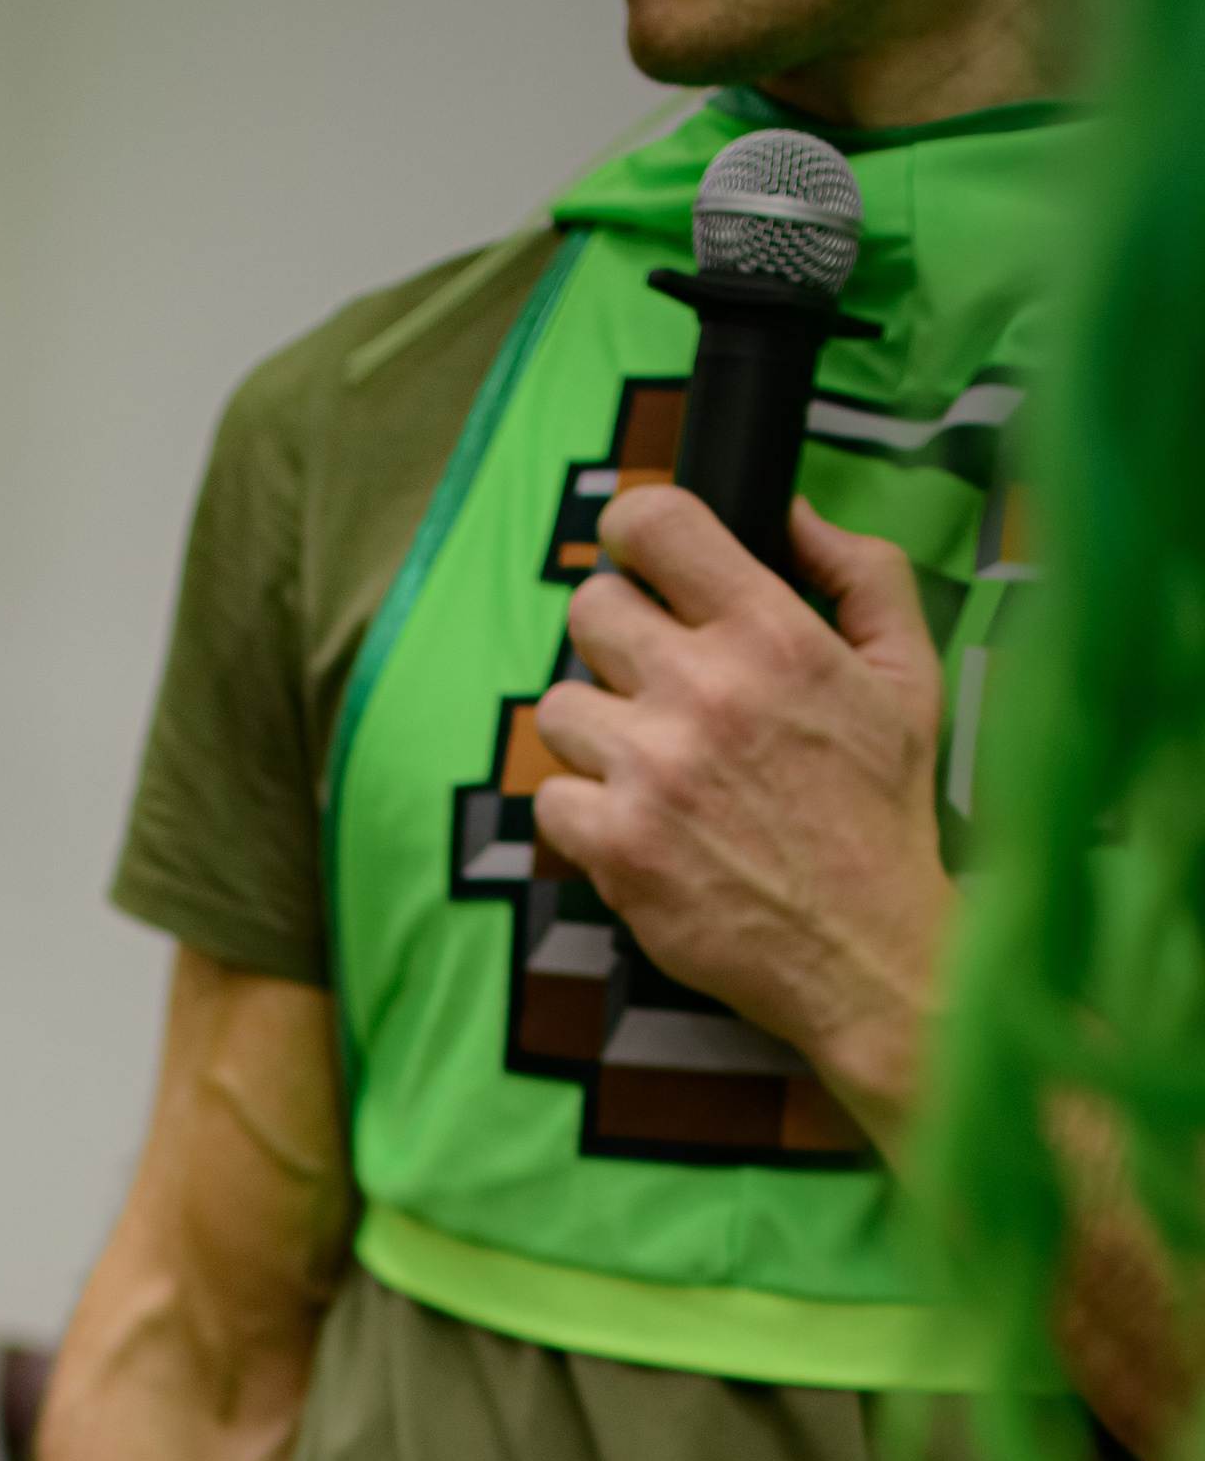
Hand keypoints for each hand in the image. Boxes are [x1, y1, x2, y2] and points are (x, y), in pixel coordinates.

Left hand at [531, 488, 949, 1151]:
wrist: (865, 948)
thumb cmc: (884, 813)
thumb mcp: (908, 673)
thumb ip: (861, 573)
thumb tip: (791, 513)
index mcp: (774, 634)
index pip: (656, 525)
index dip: (634, 531)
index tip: (641, 559)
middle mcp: (704, 691)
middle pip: (589, 609)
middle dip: (616, 640)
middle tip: (654, 682)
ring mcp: (652, 770)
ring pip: (558, 707)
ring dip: (597, 732)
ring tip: (653, 765)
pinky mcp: (616, 845)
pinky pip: (550, 797)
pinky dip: (585, 814)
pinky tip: (639, 826)